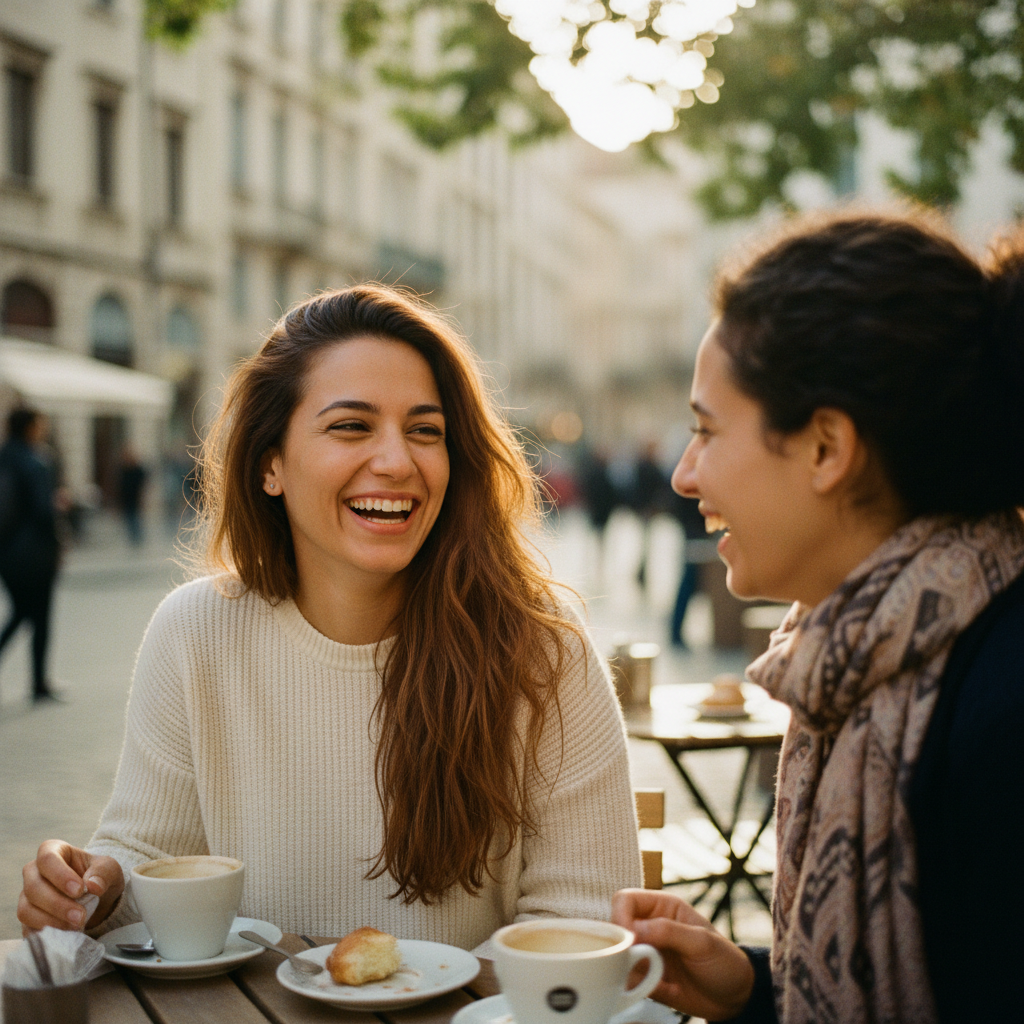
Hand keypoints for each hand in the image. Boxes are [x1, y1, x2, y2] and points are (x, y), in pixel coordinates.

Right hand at [18, 840, 123, 933]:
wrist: (100, 900)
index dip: (60, 875)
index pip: (46, 858)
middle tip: (80, 916)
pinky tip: (64, 935)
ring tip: (76, 926)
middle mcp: (34, 873)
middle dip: (57, 904)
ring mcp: (27, 898)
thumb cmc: (100, 877)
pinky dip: (45, 934)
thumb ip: (103, 872)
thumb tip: (92, 885)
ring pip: (26, 910)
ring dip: (50, 921)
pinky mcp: (28, 920)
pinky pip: (27, 929)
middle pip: (33, 887)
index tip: (80, 890)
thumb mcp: (110, 868)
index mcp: (53, 851)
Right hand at [612, 889, 754, 1020]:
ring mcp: (645, 953)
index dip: (621, 917)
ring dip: (631, 971)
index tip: (631, 940)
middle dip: (623, 948)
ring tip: (660, 979)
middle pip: (614, 928)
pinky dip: (638, 988)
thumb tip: (633, 930)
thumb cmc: (724, 961)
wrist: (735, 998)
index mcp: (662, 907)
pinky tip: (665, 989)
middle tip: (642, 963)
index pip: (625, 900)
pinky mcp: (645, 978)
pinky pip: (627, 981)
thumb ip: (669, 931)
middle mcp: (649, 927)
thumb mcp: (702, 943)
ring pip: (617, 957)